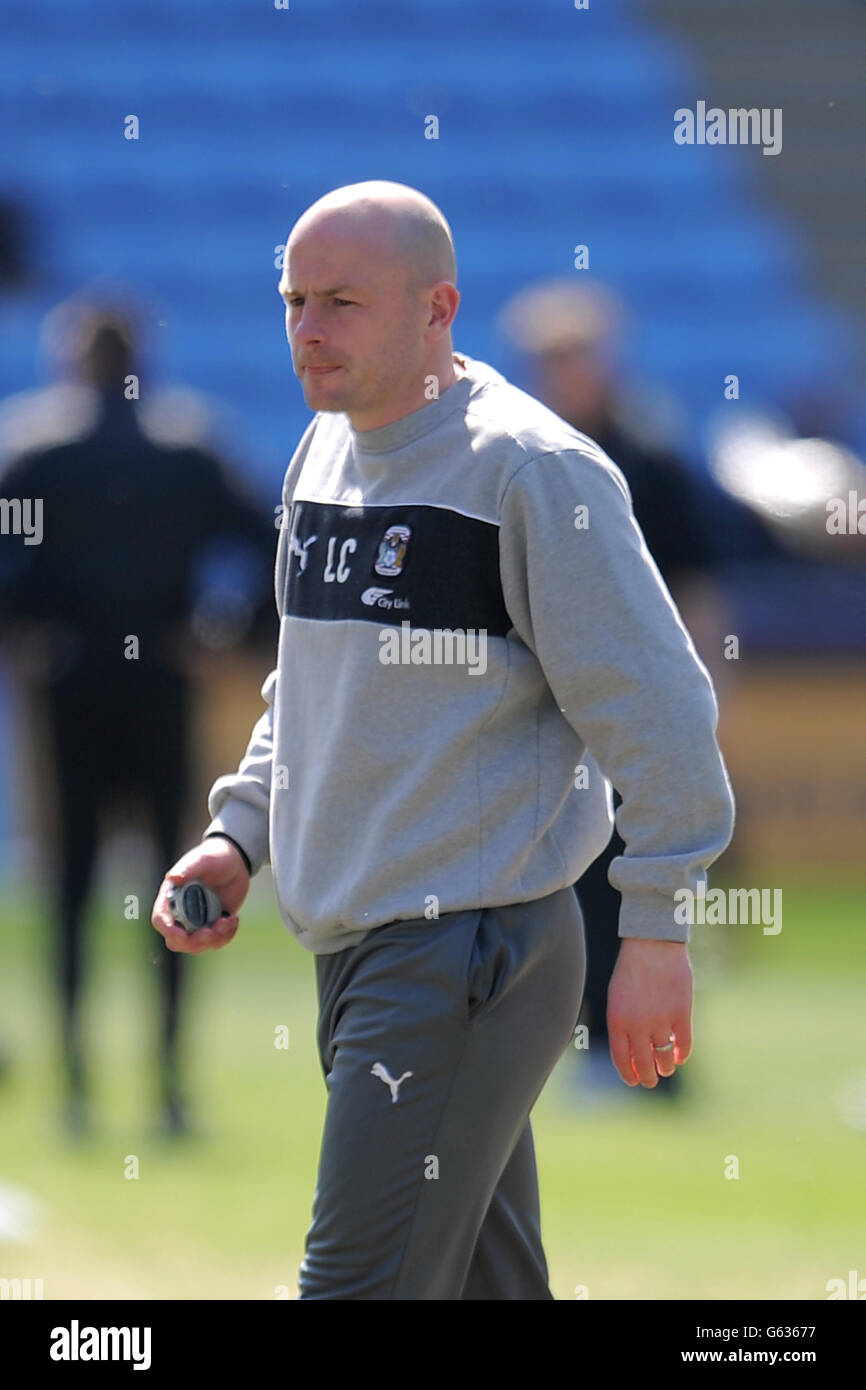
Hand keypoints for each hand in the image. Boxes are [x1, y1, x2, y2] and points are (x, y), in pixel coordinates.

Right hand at [151, 837, 250, 954]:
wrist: (235, 861)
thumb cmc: (214, 857)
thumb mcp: (203, 860)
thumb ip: (188, 868)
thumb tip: (172, 877)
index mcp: (171, 897)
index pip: (160, 919)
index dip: (167, 930)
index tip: (181, 935)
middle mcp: (181, 912)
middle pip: (177, 941)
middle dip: (193, 942)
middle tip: (212, 931)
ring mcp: (197, 921)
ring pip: (197, 945)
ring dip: (214, 939)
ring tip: (229, 920)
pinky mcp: (213, 925)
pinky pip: (215, 942)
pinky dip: (226, 936)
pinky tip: (234, 919)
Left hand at [606, 938, 692, 1086]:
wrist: (652, 944)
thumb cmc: (631, 968)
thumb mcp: (617, 997)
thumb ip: (623, 1023)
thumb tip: (632, 1051)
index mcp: (617, 1020)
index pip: (622, 1059)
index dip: (629, 1074)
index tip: (634, 1081)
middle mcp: (638, 1024)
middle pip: (643, 1063)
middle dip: (648, 1077)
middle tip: (651, 1081)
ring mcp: (661, 1020)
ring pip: (664, 1057)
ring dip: (665, 1067)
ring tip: (666, 1068)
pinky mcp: (682, 1013)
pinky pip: (684, 1044)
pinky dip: (682, 1054)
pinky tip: (680, 1056)